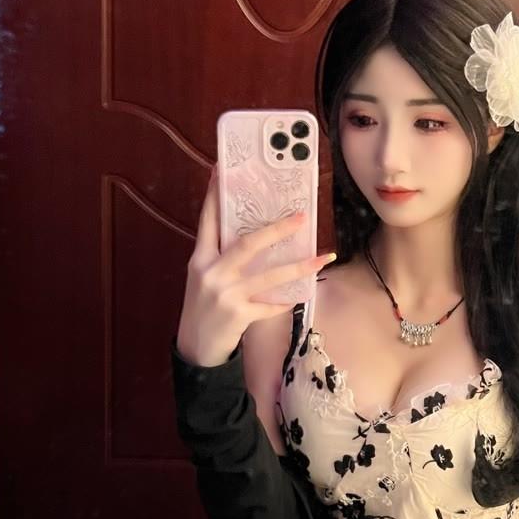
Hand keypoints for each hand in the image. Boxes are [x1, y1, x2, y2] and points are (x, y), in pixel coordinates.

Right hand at [177, 165, 333, 365]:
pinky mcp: (239, 315)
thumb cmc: (204, 307)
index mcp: (200, 259)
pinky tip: (305, 292)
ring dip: (299, 266)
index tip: (221, 171)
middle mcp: (211, 273)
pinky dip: (287, 300)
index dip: (215, 196)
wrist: (196, 348)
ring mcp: (226, 294)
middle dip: (276, 229)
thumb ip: (221, 256)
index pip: (208, 221)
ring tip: (323, 257)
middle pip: (247, 244)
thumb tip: (253, 233)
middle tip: (301, 216)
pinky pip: (271, 305)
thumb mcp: (203, 277)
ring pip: (269, 275)